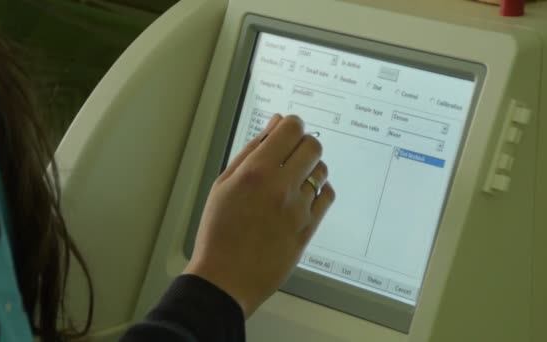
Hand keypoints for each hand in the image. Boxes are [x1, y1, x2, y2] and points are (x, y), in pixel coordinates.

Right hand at [183, 114, 334, 317]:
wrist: (226, 278)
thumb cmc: (219, 232)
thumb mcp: (224, 184)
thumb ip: (252, 150)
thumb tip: (275, 125)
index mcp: (256, 172)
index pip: (292, 129)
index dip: (292, 124)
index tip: (288, 129)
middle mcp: (281, 187)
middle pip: (312, 146)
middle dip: (303, 144)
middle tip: (291, 154)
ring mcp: (299, 209)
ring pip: (322, 171)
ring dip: (310, 168)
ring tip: (293, 181)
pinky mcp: (309, 228)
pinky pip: (327, 196)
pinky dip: (319, 190)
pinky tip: (304, 196)